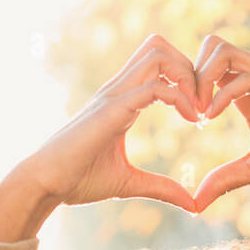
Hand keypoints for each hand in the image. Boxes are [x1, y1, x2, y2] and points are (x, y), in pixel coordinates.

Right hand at [19, 34, 199, 212]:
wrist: (45, 184)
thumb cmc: (77, 181)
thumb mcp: (129, 184)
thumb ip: (161, 188)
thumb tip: (191, 203)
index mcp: (121, 100)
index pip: (157, 63)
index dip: (185, 80)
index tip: (200, 115)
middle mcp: (118, 90)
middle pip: (160, 46)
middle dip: (190, 68)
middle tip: (204, 105)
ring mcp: (114, 96)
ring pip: (158, 54)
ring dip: (186, 76)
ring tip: (198, 110)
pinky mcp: (113, 109)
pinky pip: (154, 87)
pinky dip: (180, 97)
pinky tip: (192, 120)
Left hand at [190, 35, 249, 212]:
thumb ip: (225, 179)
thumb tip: (194, 203)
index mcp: (246, 93)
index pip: (207, 67)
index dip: (188, 87)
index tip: (183, 119)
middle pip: (210, 47)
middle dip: (189, 75)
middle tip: (186, 111)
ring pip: (222, 51)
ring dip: (201, 78)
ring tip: (198, 114)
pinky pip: (245, 77)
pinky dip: (222, 94)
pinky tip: (212, 117)